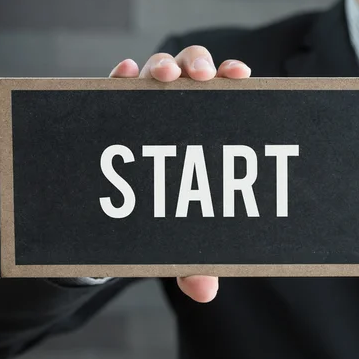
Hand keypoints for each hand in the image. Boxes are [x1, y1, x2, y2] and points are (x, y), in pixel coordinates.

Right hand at [109, 46, 251, 302]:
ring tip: (161, 76)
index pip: (227, 95)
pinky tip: (123, 76)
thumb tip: (207, 293)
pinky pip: (118, 86)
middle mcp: (184, 111)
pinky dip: (122, 77)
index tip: (240, 77)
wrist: (130, 214)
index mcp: (211, 130)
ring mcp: (149, 107)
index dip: (233, 79)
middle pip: (195, 72)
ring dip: (162, 66)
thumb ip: (197, 261)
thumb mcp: (184, 239)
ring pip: (159, 71)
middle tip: (200, 77)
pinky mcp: (117, 112)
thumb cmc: (171, 217)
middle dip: (198, 66)